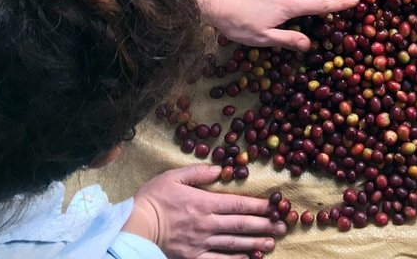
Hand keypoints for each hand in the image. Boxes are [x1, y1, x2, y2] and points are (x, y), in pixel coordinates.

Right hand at [122, 165, 283, 258]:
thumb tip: (221, 168)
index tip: (275, 206)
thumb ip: (200, 172)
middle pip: (241, 224)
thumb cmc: (153, 199)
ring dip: (255, 243)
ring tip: (271, 243)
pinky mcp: (192, 258)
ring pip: (234, 244)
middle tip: (283, 226)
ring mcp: (200, 243)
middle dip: (264, 225)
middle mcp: (207, 224)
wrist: (134, 228)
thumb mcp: (175, 176)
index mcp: (205, 202)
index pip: (239, 204)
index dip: (259, 205)